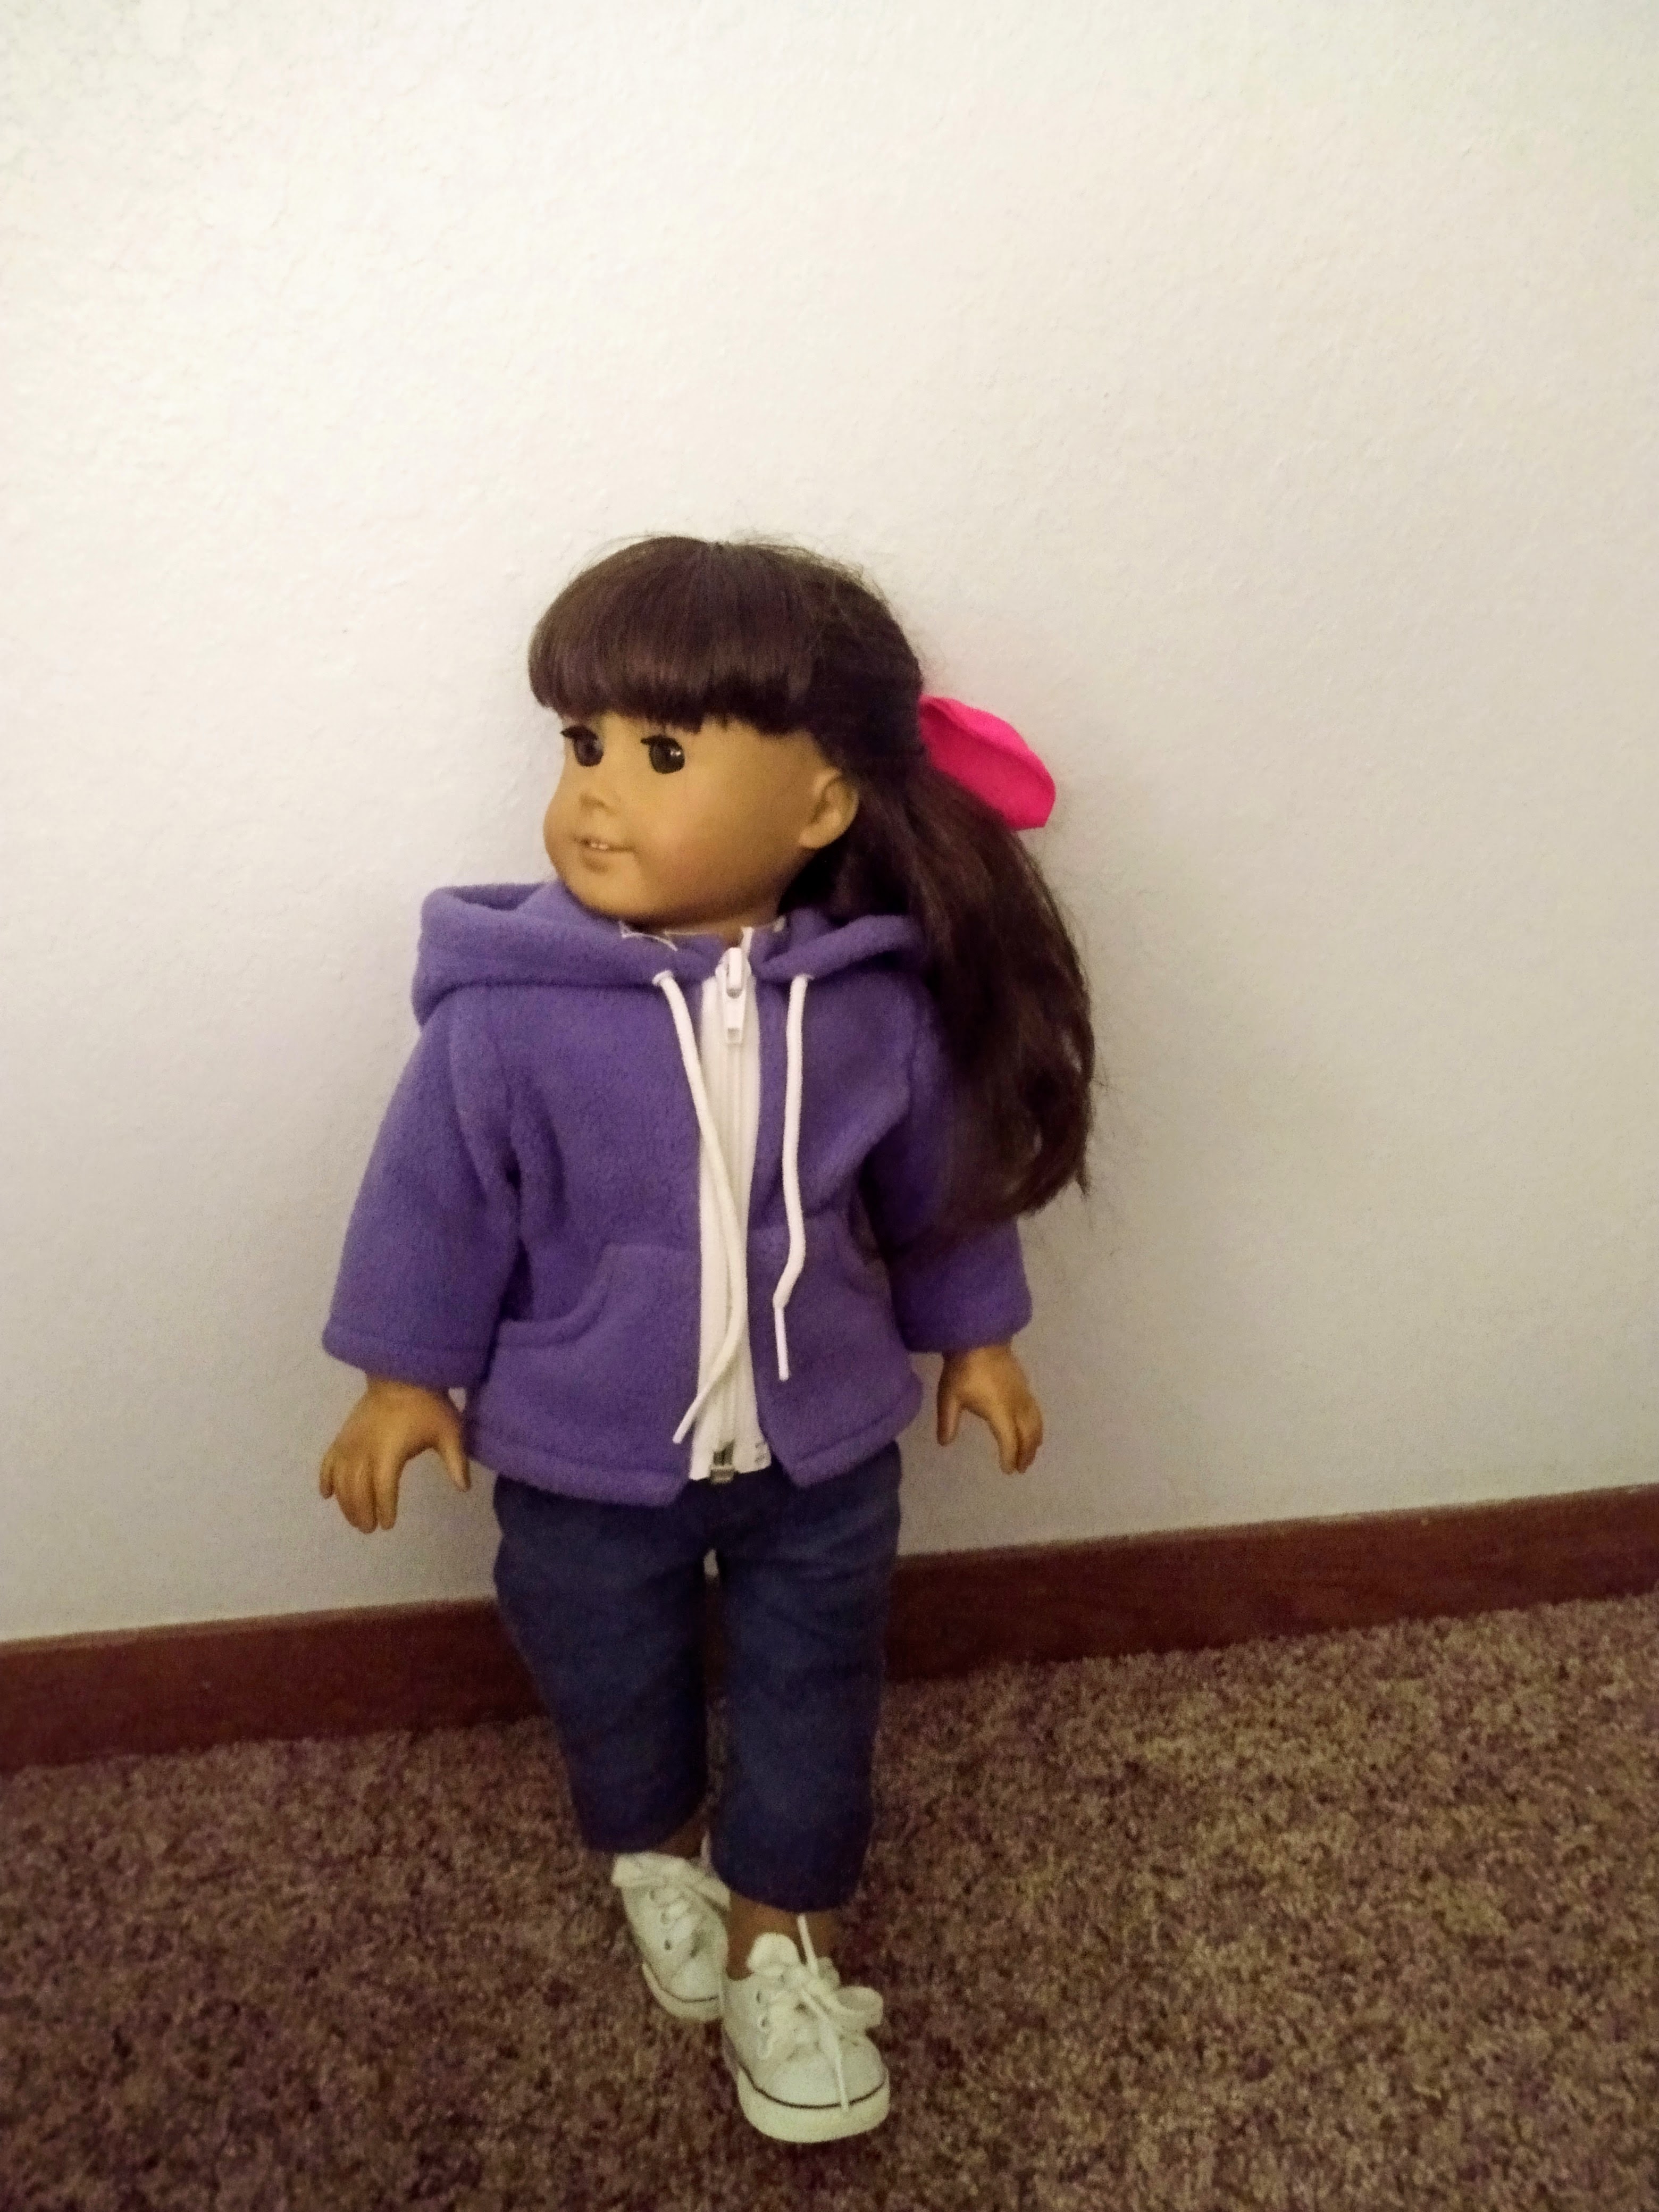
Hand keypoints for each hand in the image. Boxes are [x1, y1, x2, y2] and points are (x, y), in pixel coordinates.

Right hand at [318, 1376, 470, 1532]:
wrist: (401, 1373)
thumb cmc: (428, 1404)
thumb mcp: (449, 1431)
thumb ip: (455, 1461)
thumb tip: (464, 1488)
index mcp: (390, 1452)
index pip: (384, 1489)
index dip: (385, 1508)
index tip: (388, 1525)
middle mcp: (365, 1450)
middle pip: (358, 1489)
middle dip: (362, 1511)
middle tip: (369, 1528)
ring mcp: (350, 1442)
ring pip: (341, 1480)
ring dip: (345, 1502)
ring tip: (354, 1519)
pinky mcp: (342, 1435)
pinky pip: (328, 1460)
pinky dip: (325, 1478)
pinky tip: (325, 1494)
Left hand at [937, 1343, 1042, 1473]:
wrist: (979, 1336)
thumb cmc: (963, 1369)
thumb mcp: (949, 1398)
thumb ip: (948, 1422)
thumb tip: (944, 1443)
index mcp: (1000, 1412)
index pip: (1009, 1441)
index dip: (1009, 1458)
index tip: (1007, 1470)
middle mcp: (1017, 1406)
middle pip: (1028, 1435)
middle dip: (1027, 1453)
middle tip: (1023, 1468)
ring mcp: (1024, 1394)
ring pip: (1036, 1423)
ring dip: (1035, 1441)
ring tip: (1032, 1453)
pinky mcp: (1025, 1384)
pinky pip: (1036, 1411)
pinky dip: (1037, 1425)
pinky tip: (1033, 1426)